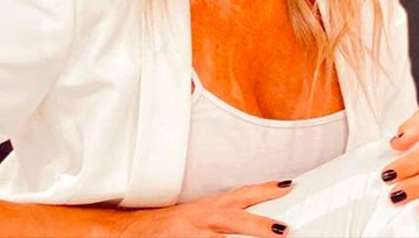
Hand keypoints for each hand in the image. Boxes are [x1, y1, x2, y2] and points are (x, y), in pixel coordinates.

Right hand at [115, 179, 294, 236]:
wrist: (130, 231)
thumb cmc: (170, 227)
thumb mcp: (199, 216)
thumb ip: (225, 217)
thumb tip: (261, 222)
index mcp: (209, 207)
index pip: (241, 194)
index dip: (264, 189)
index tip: (288, 185)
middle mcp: (201, 219)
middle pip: (234, 220)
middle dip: (259, 225)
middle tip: (284, 230)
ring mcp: (190, 235)